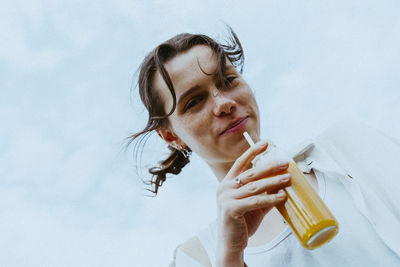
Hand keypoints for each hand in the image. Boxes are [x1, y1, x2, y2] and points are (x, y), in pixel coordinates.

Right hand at [216, 141, 290, 265]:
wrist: (230, 243)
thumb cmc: (241, 222)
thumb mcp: (253, 205)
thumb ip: (264, 194)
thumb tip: (282, 185)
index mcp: (228, 183)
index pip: (240, 162)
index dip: (253, 151)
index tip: (266, 143)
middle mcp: (224, 188)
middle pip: (250, 173)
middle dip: (269, 166)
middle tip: (285, 163)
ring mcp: (226, 198)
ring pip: (254, 186)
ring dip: (273, 181)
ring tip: (287, 179)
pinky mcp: (231, 209)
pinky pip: (254, 201)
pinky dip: (269, 198)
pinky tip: (281, 196)